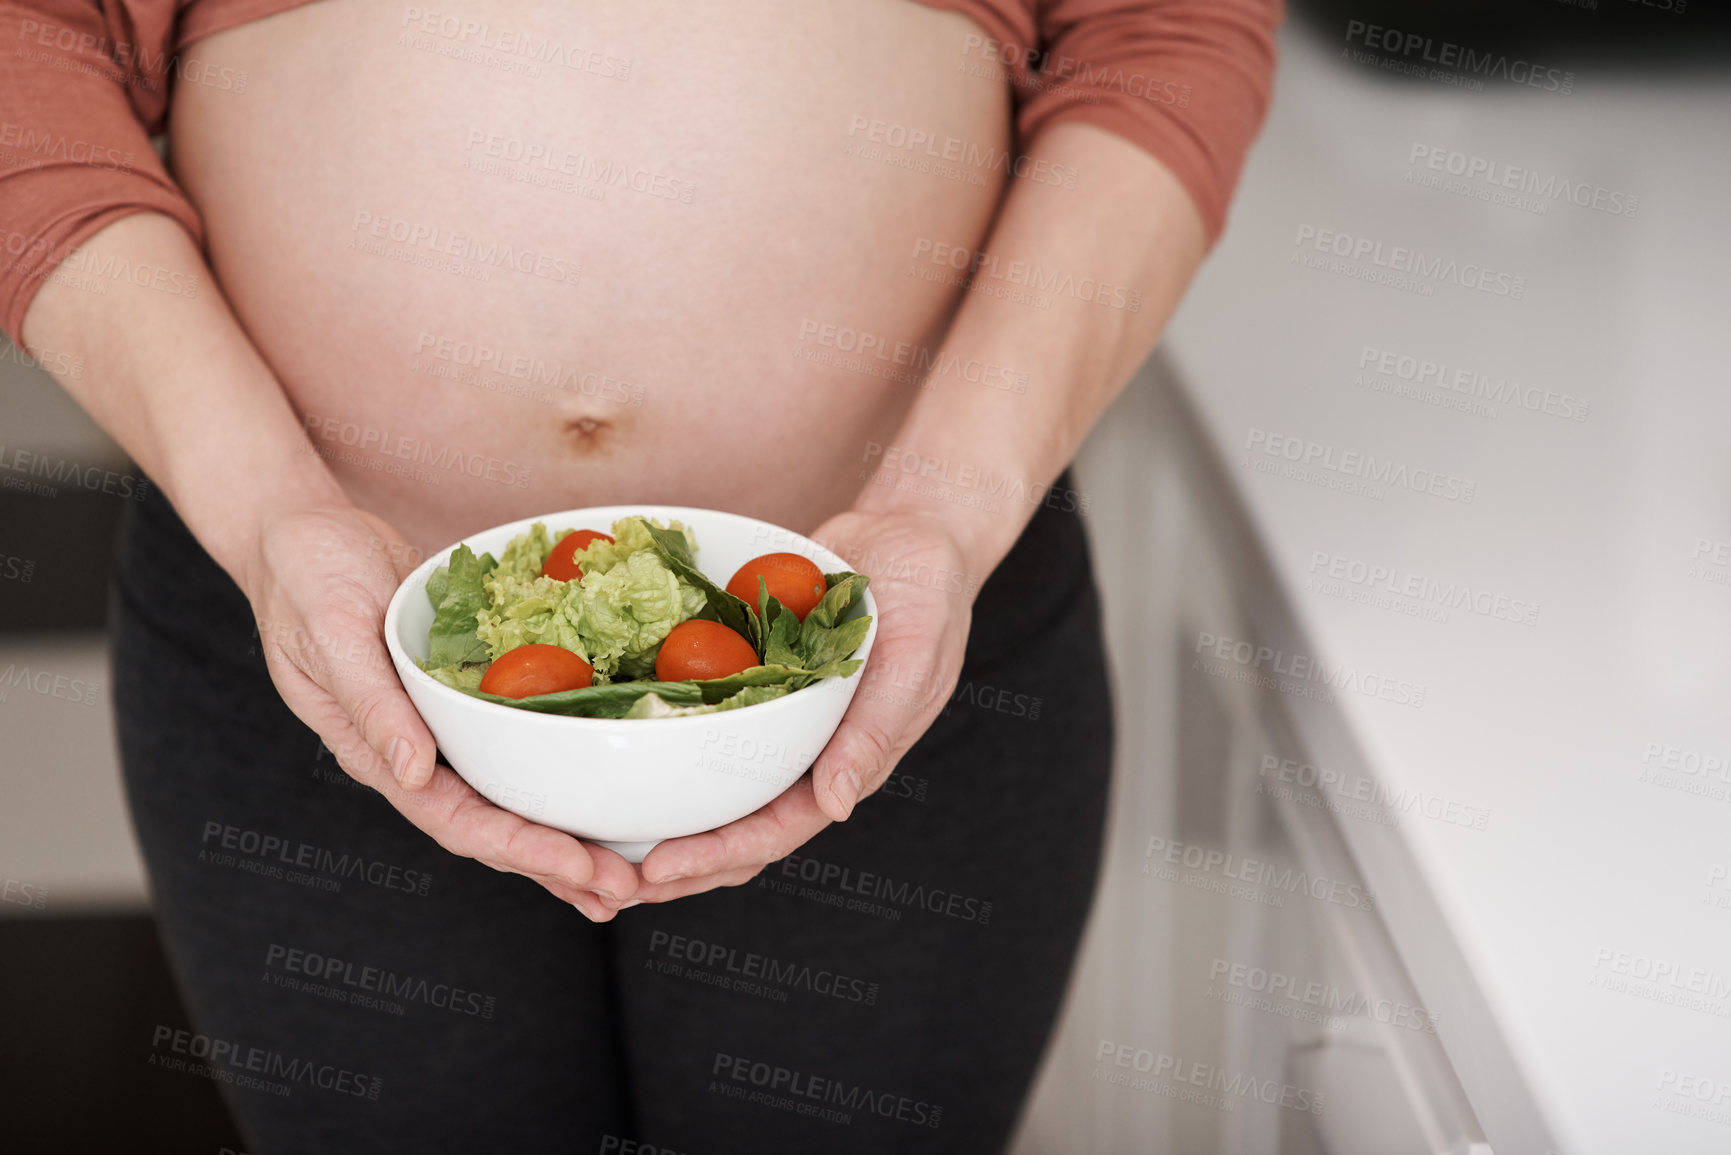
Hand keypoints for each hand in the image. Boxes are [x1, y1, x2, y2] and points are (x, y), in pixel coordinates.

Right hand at [240, 504, 639, 919]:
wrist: (301, 531)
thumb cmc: (304, 576)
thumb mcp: (329, 630)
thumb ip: (370, 704)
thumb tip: (413, 772)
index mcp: (376, 752)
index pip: (456, 820)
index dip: (520, 849)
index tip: (580, 869)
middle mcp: (414, 752)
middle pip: (493, 824)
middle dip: (557, 861)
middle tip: (625, 888)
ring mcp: (441, 727)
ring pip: (509, 794)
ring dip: (563, 833)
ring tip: (624, 869)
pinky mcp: (464, 694)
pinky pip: (516, 742)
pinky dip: (557, 769)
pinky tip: (599, 788)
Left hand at [632, 507, 975, 901]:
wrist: (911, 533)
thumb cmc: (929, 597)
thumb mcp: (913, 660)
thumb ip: (875, 732)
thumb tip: (835, 807)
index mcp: (847, 763)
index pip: (778, 830)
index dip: (719, 855)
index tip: (661, 867)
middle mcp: (807, 754)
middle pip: (736, 827)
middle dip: (678, 861)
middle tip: (606, 883)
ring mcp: (777, 722)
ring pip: (714, 787)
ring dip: (663, 818)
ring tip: (596, 840)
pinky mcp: (754, 681)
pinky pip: (704, 721)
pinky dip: (663, 740)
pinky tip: (611, 746)